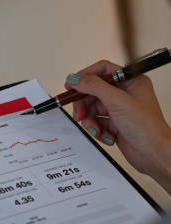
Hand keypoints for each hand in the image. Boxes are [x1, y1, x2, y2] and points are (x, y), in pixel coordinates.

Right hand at [66, 60, 170, 192]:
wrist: (152, 152)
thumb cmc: (147, 127)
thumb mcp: (117, 101)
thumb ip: (94, 87)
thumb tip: (76, 79)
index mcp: (130, 81)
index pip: (103, 70)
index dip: (85, 76)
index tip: (71, 85)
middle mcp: (124, 93)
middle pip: (93, 91)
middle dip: (84, 104)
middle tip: (79, 113)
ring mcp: (118, 108)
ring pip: (92, 109)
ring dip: (91, 121)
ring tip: (96, 129)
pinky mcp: (114, 123)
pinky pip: (96, 122)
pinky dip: (97, 129)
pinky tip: (105, 135)